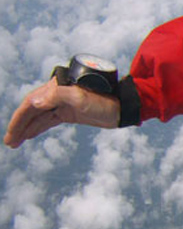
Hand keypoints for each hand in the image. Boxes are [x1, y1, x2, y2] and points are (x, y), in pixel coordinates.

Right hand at [4, 78, 119, 147]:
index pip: (32, 102)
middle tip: (9, 142)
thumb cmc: (106, 101)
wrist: (125, 107)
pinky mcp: (69, 112)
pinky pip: (48, 119)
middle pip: (32, 109)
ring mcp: (63, 102)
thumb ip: (58, 96)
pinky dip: (37, 127)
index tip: (11, 133)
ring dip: (26, 128)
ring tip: (14, 143)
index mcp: (58, 86)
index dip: (20, 118)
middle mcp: (58, 92)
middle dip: (19, 125)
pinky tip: (28, 136)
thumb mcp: (82, 99)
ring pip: (39, 116)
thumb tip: (34, 101)